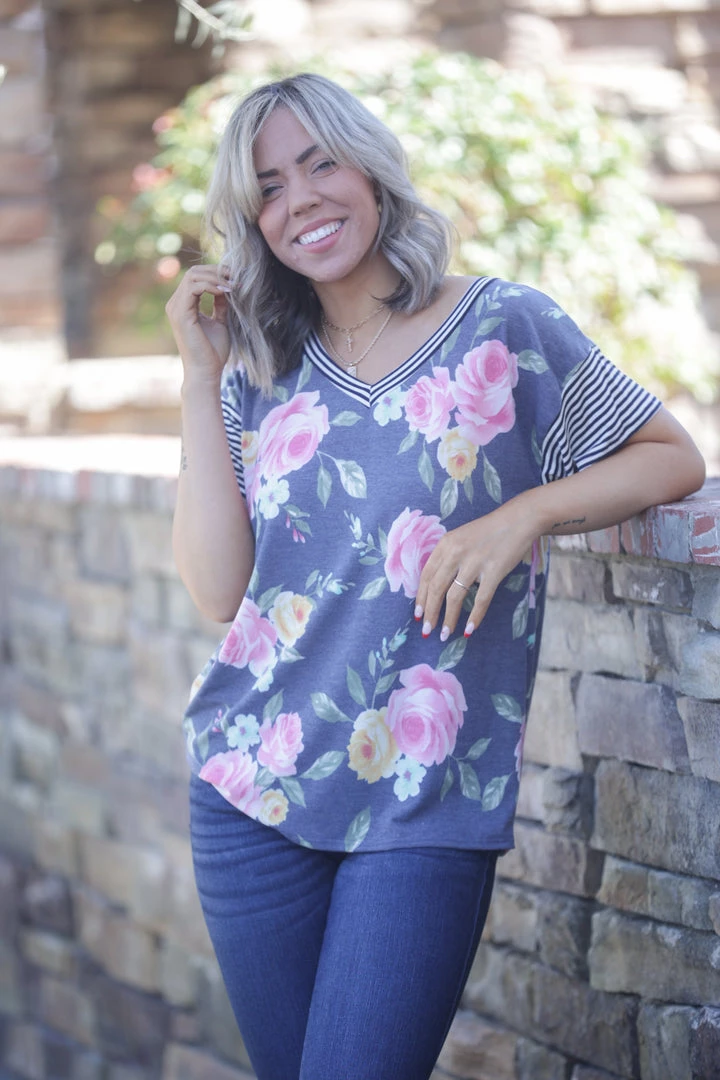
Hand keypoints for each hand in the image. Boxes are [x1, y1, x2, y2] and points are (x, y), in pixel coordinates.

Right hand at [165, 264, 231, 382]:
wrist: (206, 372)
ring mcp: (175, 308)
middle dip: (217, 271)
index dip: (216, 273)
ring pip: (193, 276)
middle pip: (194, 272)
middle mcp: (175, 304)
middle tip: (236, 277)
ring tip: (233, 285)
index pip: (196, 277)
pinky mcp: (180, 314)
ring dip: (216, 277)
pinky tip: (226, 292)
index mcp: (183, 305)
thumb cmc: (213, 352)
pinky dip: (211, 285)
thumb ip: (220, 304)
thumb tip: (227, 287)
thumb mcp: (220, 322)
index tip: (236, 278)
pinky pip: (194, 287)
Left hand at [415, 499, 538, 639]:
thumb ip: (447, 556)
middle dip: (429, 612)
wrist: (518, 520)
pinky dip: (474, 617)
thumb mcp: (461, 537)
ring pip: (454, 597)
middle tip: (426, 630)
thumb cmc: (489, 530)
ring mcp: (475, 562)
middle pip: (436, 589)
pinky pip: (481, 599)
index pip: (426, 576)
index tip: (418, 614)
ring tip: (444, 634)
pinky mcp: (494, 571)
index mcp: (445, 544)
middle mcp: (456, 553)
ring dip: (448, 619)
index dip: (420, 597)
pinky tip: (469, 630)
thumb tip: (435, 585)